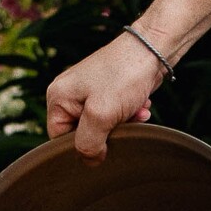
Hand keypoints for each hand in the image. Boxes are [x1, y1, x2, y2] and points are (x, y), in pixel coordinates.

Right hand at [44, 32, 162, 163]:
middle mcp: (69, 94)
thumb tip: (90, 161)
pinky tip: (140, 106)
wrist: (153, 48)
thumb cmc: (124, 75)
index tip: (104, 142)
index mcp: (58, 98)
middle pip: (82, 133)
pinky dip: (128, 115)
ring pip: (101, 126)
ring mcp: (88, 91)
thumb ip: (88, 143)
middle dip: (106, 134)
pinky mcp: (107, 90)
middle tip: (123, 122)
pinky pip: (114, 115)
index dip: (83, 146)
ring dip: (122, 124)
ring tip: (135, 111)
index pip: (60, 139)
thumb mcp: (101, 115)